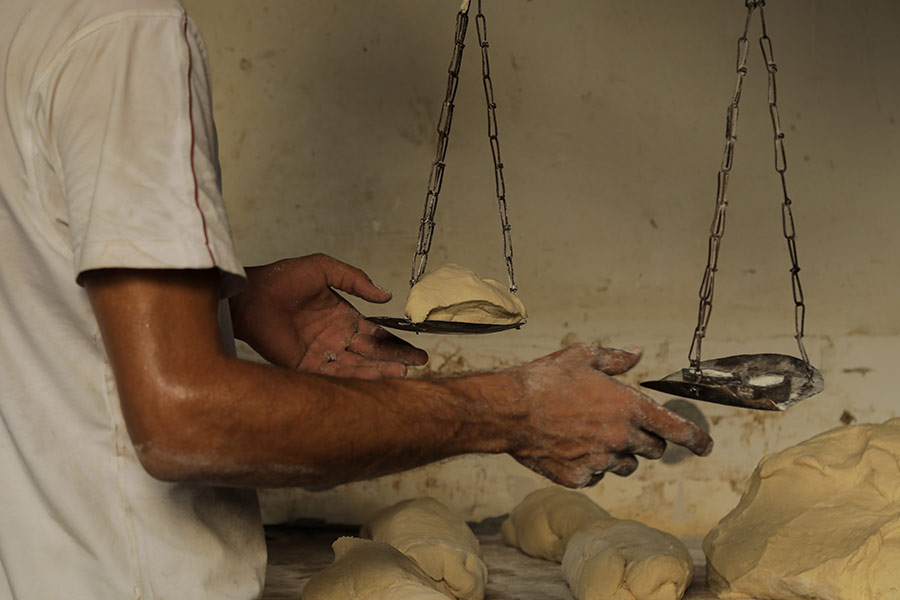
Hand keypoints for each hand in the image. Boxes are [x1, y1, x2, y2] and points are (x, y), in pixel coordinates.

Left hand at [229, 254, 427, 378]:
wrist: (250, 295)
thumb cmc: (282, 278)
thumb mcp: (324, 268)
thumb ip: (355, 280)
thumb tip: (385, 296)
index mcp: (341, 316)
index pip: (375, 333)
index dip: (395, 342)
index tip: (415, 350)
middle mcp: (335, 337)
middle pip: (372, 352)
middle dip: (395, 359)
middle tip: (418, 365)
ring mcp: (322, 353)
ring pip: (358, 365)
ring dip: (380, 369)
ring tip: (402, 373)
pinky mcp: (306, 366)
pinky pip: (336, 373)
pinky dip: (357, 376)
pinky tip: (376, 377)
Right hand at [509, 344, 712, 487]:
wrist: (509, 411)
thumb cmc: (545, 380)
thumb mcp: (582, 356)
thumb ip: (616, 357)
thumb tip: (637, 352)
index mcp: (628, 407)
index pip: (677, 430)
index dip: (697, 440)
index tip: (706, 446)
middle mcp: (621, 437)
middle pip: (654, 450)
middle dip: (648, 441)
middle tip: (626, 429)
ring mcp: (601, 461)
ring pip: (626, 466)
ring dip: (619, 454)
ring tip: (592, 436)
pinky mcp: (579, 478)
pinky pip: (596, 476)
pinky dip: (591, 466)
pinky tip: (571, 448)